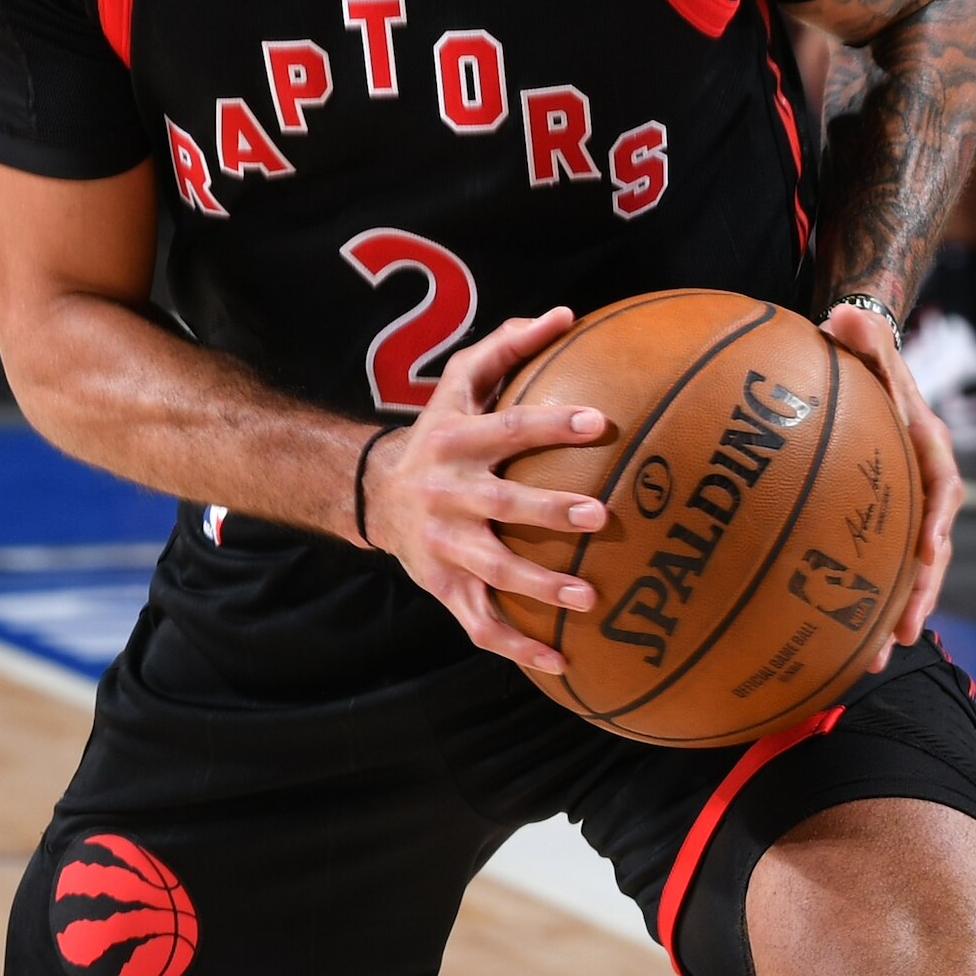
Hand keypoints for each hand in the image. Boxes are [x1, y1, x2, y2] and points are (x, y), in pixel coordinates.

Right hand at [363, 305, 613, 680]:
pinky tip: (562, 661)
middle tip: (599, 514)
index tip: (600, 422)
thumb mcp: (458, 383)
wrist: (375, 495)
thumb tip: (566, 314)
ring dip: (539, 585)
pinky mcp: (443, 587)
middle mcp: (445, 495)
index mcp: (454, 442)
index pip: (507, 429)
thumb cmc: (439, 430)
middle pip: (498, 504)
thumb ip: (507, 346)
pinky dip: (517, 646)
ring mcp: (443, 547)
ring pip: (491, 571)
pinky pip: (479, 624)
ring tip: (588, 598)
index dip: (551, 424)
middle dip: (547, 511)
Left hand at [819, 298, 959, 647]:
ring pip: (910, 570)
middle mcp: (927, 483)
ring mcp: (905, 507)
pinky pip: (879, 569)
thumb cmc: (862, 351)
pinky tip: (840, 647)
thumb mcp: (862, 337)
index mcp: (930, 445)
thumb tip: (846, 316)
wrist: (863, 363)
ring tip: (870, 661)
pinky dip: (867, 606)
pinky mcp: (882, 523)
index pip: (944, 486)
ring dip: (895, 615)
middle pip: (932, 546)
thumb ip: (860, 333)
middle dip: (921, 591)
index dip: (938, 519)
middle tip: (902, 631)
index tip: (930, 548)